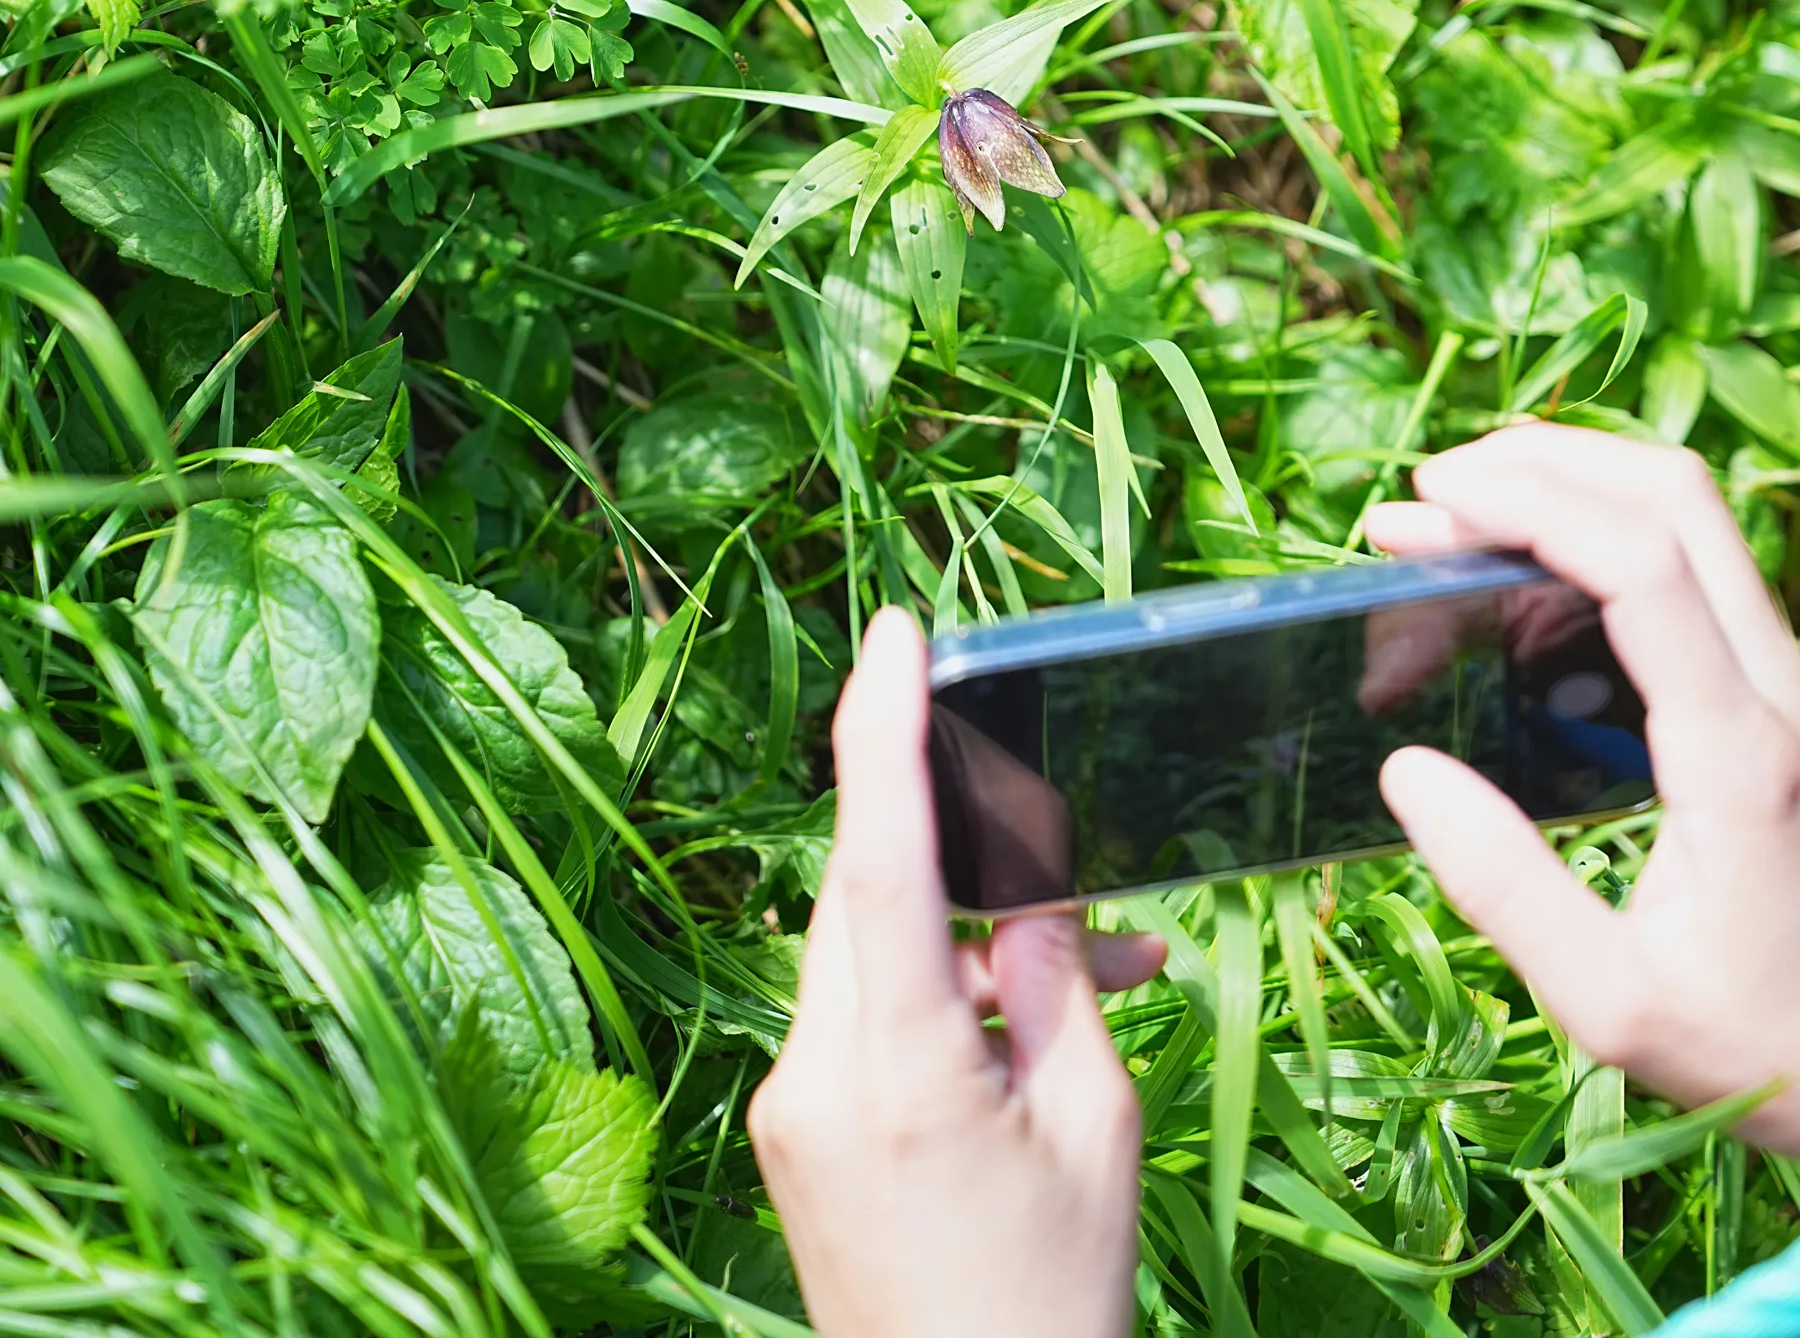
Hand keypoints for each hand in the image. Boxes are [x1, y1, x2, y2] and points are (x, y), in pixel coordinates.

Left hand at [748, 606, 1165, 1337]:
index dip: (882, 733)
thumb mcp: (1092, 1129)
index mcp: (898, 1073)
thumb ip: (1059, 985)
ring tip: (1087, 980)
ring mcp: (790, 1108)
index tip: (896, 632)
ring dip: (964, 938)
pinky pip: (858, 1015)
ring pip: (867, 952)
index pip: (880, 862)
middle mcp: (814, 1077)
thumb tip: (1030, 886)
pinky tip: (1017, 1033)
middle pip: (870, 896)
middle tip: (1079, 879)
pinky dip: (934, 996)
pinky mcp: (792, 1135)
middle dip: (964, 855)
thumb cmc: (1053, 1302)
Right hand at [1368, 421, 1799, 1146]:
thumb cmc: (1747, 1042)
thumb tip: (1407, 768)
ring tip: (1458, 522)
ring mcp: (1785, 677)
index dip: (1528, 502)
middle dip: (1540, 460)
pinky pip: (1686, 562)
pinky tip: (1517, 581)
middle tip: (1429, 495)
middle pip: (1671, 493)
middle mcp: (1780, 687)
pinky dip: (1595, 532)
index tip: (1425, 503)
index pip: (1639, 563)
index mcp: (1740, 752)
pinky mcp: (1771, 686)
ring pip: (1687, 511)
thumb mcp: (1613, 1006)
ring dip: (1570, 483)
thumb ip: (1505, 890)